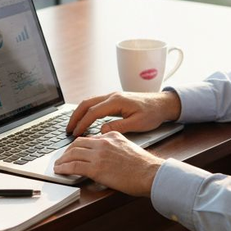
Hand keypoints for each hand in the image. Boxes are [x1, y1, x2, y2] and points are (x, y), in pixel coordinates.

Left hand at [53, 131, 163, 196]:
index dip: (78, 145)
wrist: (150, 173)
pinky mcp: (96, 168)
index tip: (73, 151)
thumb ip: (115, 148)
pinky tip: (59, 171)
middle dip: (66, 151)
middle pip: (77, 143)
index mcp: (112, 136)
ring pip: (72, 154)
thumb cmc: (144, 166)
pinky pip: (73, 166)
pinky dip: (63, 168)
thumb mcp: (128, 148)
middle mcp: (103, 142)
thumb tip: (106, 156)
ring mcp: (99, 155)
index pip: (89, 138)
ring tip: (58, 166)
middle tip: (62, 158)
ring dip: (62, 160)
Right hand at [66, 91, 181, 136]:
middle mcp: (112, 96)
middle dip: (75, 117)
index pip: (93, 112)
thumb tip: (101, 131)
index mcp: (116, 101)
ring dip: (79, 113)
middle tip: (68, 130)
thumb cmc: (152, 113)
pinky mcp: (114, 100)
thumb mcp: (137, 123)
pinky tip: (85, 121)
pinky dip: (87, 112)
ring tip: (73, 126)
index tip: (75, 134)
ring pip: (89, 102)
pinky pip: (95, 104)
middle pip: (86, 104)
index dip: (82, 123)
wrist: (162, 104)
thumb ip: (118, 127)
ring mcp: (112, 96)